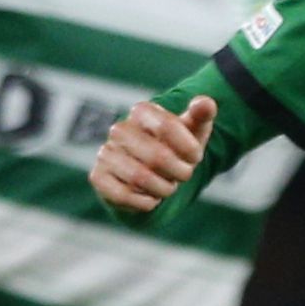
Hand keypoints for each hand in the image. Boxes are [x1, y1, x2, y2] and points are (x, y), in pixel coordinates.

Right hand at [93, 96, 212, 220]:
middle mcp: (119, 129)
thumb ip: (202, 114)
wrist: (152, 171)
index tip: (196, 157)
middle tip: (184, 175)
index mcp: (142, 112)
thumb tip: (205, 103)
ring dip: (164, 188)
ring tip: (168, 186)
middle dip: (179, 172)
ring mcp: (106, 153)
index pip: (167, 126)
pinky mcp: (98, 176)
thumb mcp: (193, 130)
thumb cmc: (176, 147)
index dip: (188, 147)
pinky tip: (152, 197)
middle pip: (156, 156)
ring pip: (140, 178)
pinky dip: (146, 202)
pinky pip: (123, 195)